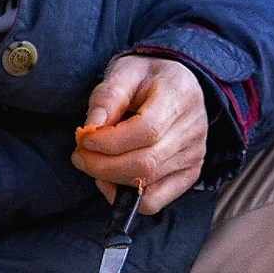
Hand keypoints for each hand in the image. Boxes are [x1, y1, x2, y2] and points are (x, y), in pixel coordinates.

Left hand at [73, 56, 207, 213]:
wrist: (177, 83)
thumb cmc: (147, 77)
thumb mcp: (124, 71)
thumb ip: (107, 96)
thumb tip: (92, 128)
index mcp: (180, 96)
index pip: (146, 131)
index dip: (110, 141)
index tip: (85, 138)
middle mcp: (194, 129)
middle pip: (145, 163)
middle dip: (102, 166)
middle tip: (79, 155)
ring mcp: (194, 155)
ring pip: (146, 183)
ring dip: (109, 179)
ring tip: (92, 162)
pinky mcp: (188, 174)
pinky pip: (154, 201)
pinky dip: (125, 196)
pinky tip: (111, 180)